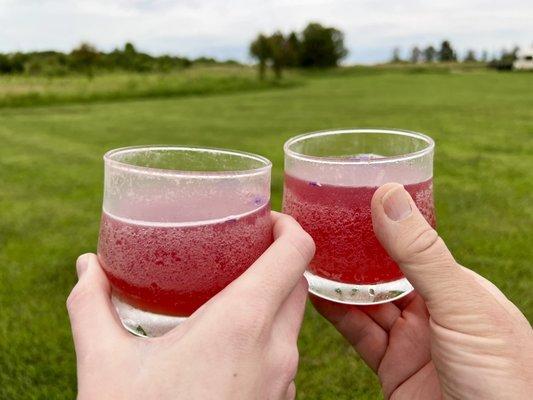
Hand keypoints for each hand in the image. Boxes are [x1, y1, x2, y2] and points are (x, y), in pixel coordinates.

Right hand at [67, 212, 314, 399]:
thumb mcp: (106, 364)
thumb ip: (93, 305)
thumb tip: (85, 266)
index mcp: (242, 325)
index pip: (296, 254)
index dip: (290, 226)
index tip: (268, 219)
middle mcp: (276, 351)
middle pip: (297, 284)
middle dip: (278, 259)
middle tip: (243, 248)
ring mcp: (283, 382)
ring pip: (293, 321)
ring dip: (273, 298)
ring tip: (231, 289)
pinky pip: (284, 354)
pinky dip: (267, 335)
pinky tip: (231, 340)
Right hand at [312, 183, 532, 399]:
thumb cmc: (499, 374)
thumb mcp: (460, 305)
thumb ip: (421, 254)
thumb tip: (389, 195)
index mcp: (457, 288)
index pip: (413, 246)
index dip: (381, 225)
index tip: (348, 202)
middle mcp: (433, 311)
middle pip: (384, 274)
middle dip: (354, 254)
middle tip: (320, 228)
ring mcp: (412, 341)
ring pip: (367, 304)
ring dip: (339, 284)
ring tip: (309, 257)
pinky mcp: (394, 369)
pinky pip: (360, 335)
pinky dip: (337, 316)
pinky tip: (316, 296)